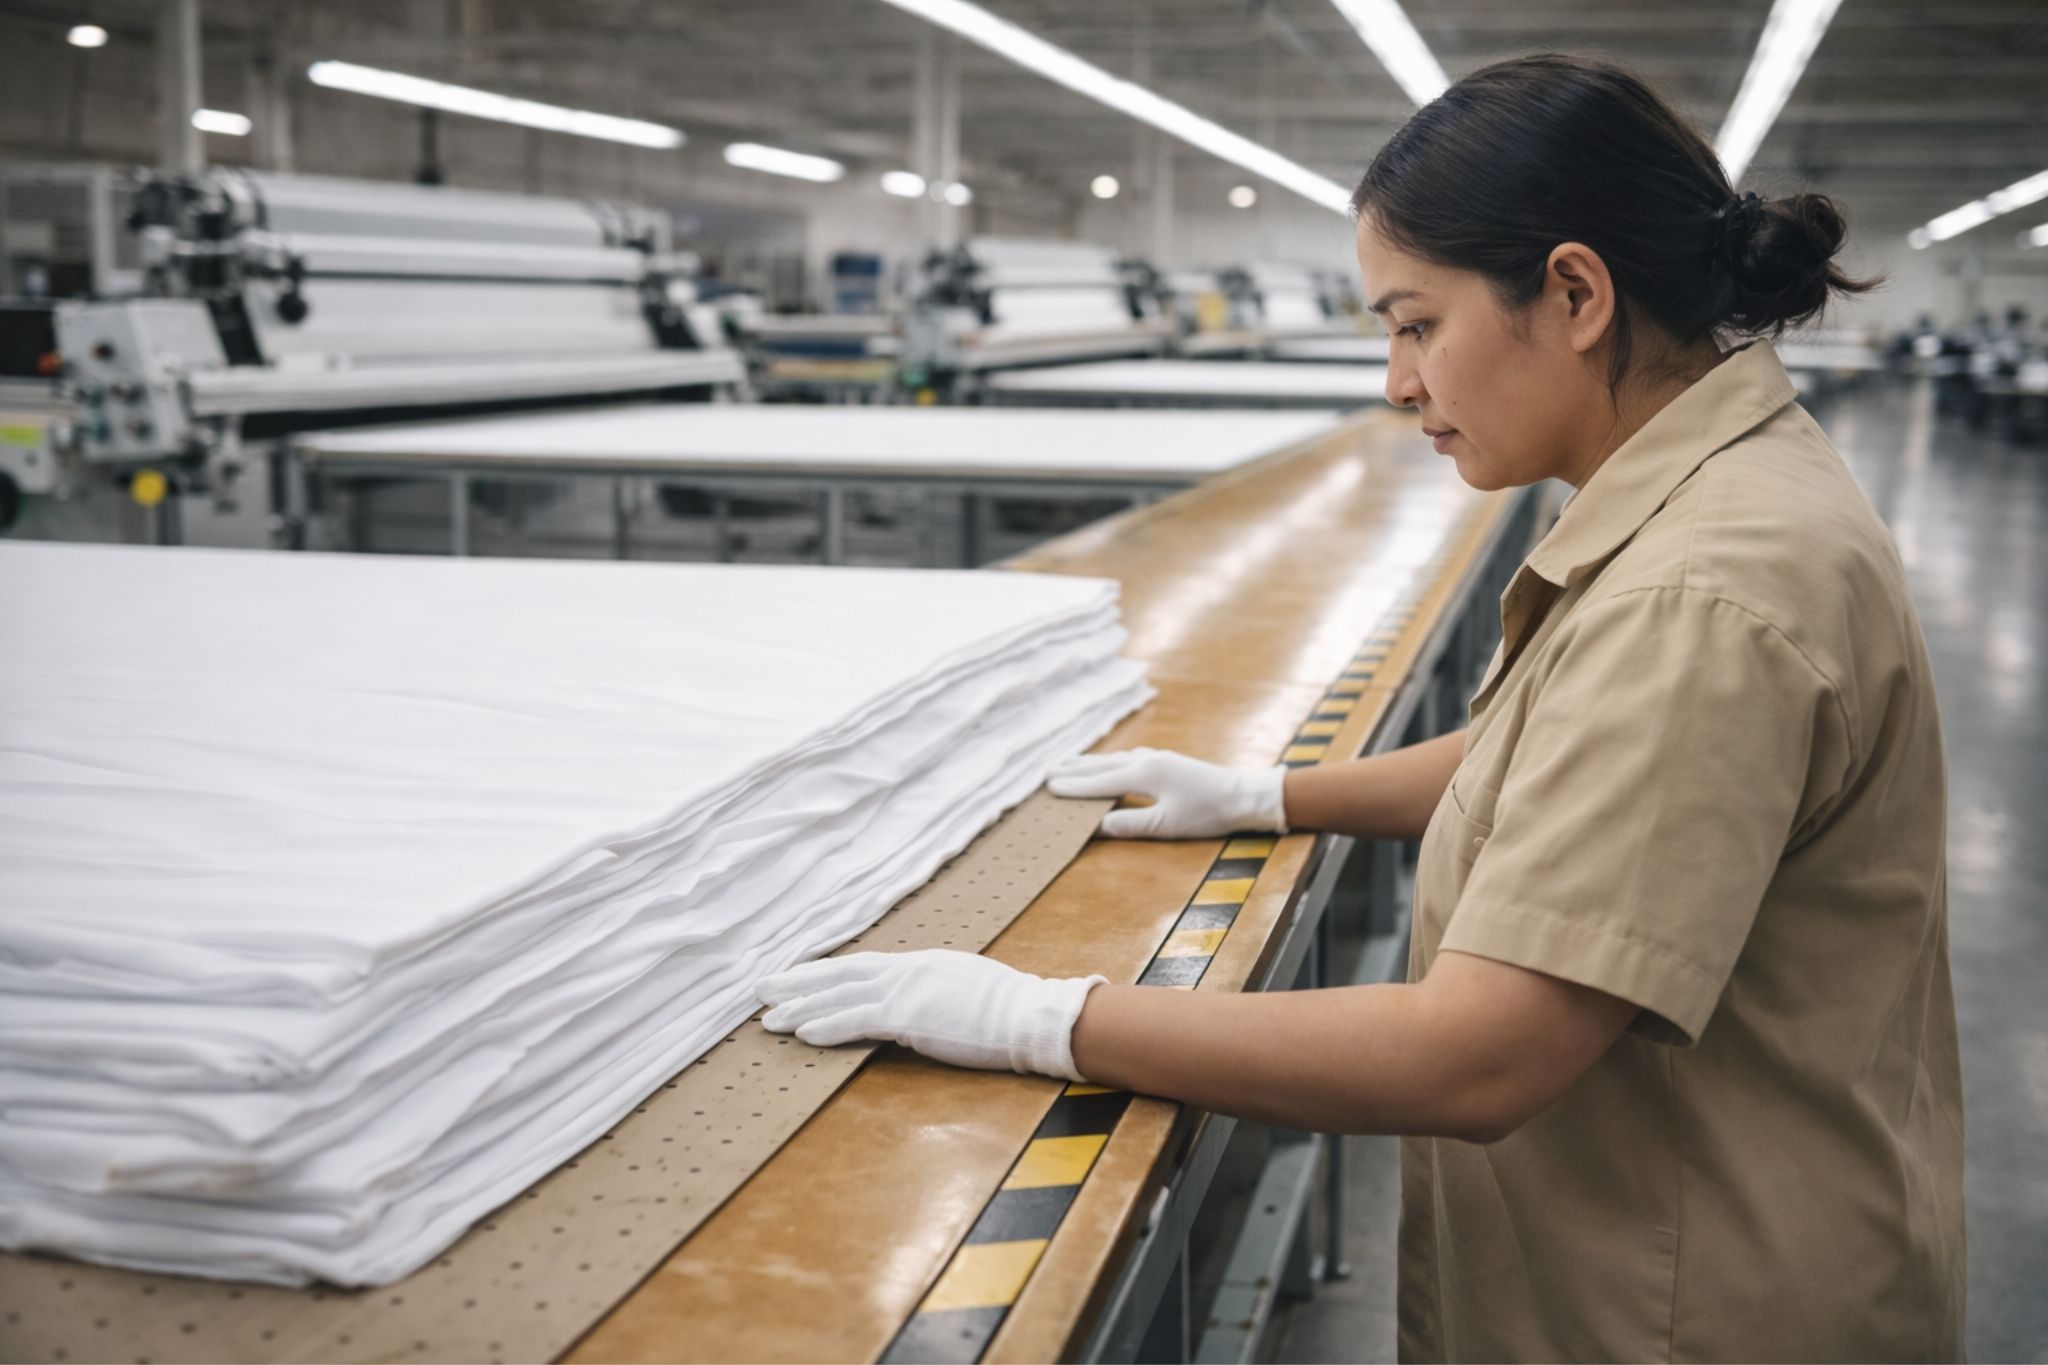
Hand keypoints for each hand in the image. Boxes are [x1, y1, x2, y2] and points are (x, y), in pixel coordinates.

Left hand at [756, 950, 1106, 1081]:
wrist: (1033, 1015)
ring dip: (800, 1007)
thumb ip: (937, 991)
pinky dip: (827, 1026)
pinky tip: (801, 1034)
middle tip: (762, 988)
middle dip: (799, 982)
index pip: (863, 966)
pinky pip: (858, 1020)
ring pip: (839, 996)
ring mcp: (908, 990)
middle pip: (841, 974)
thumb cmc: (1011, 1010)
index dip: (826, 972)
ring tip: (768, 1018)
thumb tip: (923, 1003)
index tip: (798, 977)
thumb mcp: (965, 989)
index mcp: (921, 964)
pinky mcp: (910, 1016)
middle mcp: (908, 969)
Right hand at [1047, 747, 1288, 838]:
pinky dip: (1110, 762)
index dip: (1073, 787)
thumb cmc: (1207, 813)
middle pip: (1102, 765)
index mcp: (1144, 774)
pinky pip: (1127, 758)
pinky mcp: (1166, 761)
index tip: (1049, 788)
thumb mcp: (1165, 825)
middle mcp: (1146, 760)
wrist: (1244, 795)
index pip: (1099, 782)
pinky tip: (1110, 764)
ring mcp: (1157, 758)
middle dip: (1074, 769)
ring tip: (1069, 764)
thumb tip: (1096, 826)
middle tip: (1047, 770)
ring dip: (1090, 763)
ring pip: (1114, 759)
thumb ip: (1128, 824)